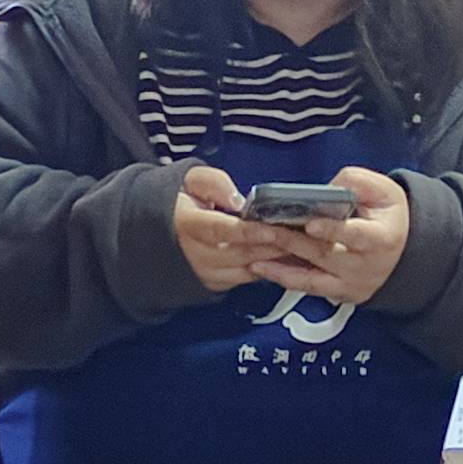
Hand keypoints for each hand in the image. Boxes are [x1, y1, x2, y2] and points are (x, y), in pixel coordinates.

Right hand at [171, 166, 288, 293]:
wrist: (162, 230)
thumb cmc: (182, 202)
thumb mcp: (191, 180)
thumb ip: (213, 183)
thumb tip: (238, 200)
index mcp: (187, 225)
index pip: (220, 230)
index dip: (248, 232)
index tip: (272, 229)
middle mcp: (195, 254)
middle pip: (241, 253)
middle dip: (273, 245)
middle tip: (300, 235)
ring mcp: (206, 273)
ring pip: (248, 270)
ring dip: (276, 259)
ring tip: (299, 245)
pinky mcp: (217, 283)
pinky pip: (248, 278)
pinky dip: (270, 268)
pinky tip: (287, 256)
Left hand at [248, 167, 412, 302]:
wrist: (406, 253)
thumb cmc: (390, 217)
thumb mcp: (386, 191)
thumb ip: (356, 183)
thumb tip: (325, 189)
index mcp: (380, 238)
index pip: (355, 235)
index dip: (332, 229)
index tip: (309, 223)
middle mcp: (365, 266)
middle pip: (325, 255)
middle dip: (292, 242)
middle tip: (264, 230)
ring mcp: (351, 284)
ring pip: (312, 278)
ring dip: (281, 268)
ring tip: (254, 257)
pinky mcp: (340, 294)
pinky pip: (309, 288)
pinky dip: (285, 279)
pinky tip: (262, 269)